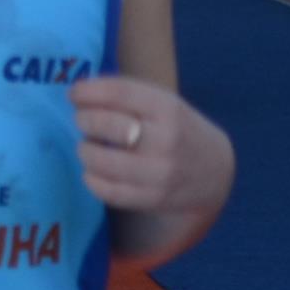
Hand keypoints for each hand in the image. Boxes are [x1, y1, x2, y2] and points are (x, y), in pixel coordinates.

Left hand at [70, 73, 231, 224]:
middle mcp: (165, 139)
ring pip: (101, 161)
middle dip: (84, 120)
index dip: (88, 92)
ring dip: (85, 151)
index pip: (119, 93)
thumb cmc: (179, 129)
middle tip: (81, 121)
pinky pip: (107, 191)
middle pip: (107, 125)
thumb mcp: (165, 103)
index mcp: (168, 108)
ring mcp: (159, 172)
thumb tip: (79, 91)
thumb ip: (128, 95)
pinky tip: (93, 171)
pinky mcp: (152, 198)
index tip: (74, 94)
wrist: (215, 172)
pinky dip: (91, 179)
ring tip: (87, 147)